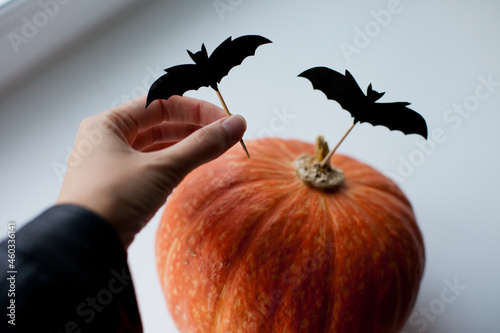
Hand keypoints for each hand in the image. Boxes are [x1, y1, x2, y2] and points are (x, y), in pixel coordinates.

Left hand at [56, 95, 246, 248]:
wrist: (83, 248)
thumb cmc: (112, 200)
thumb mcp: (162, 168)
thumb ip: (202, 145)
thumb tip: (236, 125)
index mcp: (108, 124)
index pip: (160, 103)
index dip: (196, 110)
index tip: (225, 120)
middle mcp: (107, 140)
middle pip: (158, 123)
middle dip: (193, 127)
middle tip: (224, 134)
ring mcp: (111, 166)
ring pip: (156, 147)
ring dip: (186, 146)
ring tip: (214, 148)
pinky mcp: (118, 189)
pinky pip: (151, 167)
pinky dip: (174, 164)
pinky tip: (192, 166)